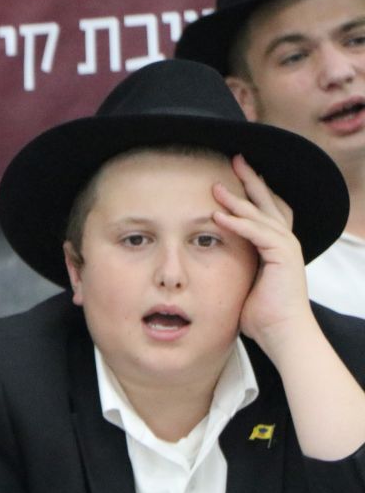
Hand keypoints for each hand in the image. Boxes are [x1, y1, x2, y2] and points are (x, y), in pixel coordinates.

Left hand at [211, 154, 312, 351]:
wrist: (282, 333)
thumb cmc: (260, 315)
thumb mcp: (239, 284)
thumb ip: (230, 267)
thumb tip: (205, 263)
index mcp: (274, 246)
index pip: (263, 211)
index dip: (250, 191)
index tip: (233, 175)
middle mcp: (283, 242)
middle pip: (267, 202)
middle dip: (250, 180)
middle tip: (235, 159)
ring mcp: (286, 247)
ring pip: (260, 215)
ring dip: (237, 200)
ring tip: (216, 186)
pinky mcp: (283, 256)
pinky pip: (256, 233)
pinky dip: (237, 223)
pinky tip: (217, 216)